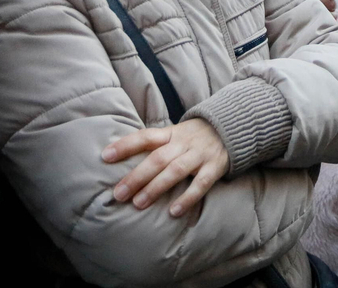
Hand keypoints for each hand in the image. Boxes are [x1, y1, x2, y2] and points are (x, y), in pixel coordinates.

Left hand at [102, 118, 230, 217]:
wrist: (232, 126)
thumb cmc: (195, 135)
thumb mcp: (175, 133)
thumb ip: (155, 144)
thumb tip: (122, 155)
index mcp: (171, 133)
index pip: (145, 137)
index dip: (125, 145)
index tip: (105, 156)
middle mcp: (183, 143)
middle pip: (157, 158)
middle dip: (137, 176)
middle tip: (119, 193)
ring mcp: (199, 155)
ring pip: (176, 171)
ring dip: (156, 187)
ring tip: (139, 203)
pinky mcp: (214, 167)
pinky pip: (201, 184)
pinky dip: (187, 198)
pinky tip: (173, 211)